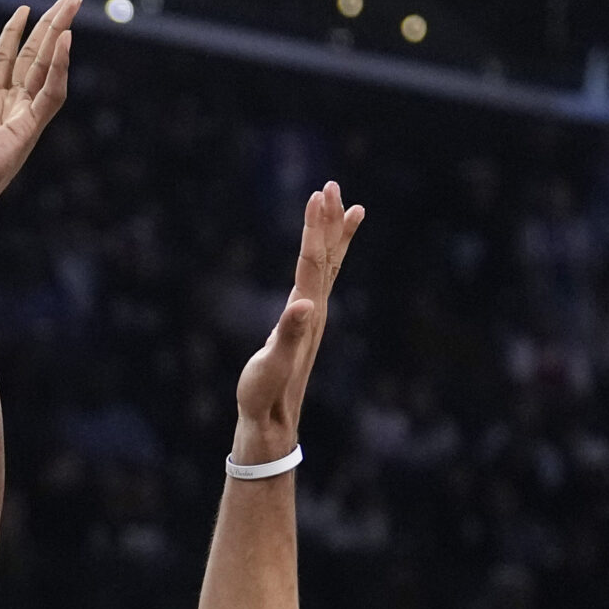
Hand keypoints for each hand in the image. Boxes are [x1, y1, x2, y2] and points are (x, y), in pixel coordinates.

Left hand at [0, 0, 79, 218]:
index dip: (13, 36)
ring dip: (59, 37)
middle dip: (49, 29)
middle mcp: (11, 112)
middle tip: (69, 1)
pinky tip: (66, 41)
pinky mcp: (28, 129)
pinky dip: (59, 68)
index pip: (6, 63)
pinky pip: (50, 94)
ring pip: (46, 70)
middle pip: (34, 61)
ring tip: (71, 8)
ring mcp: (22, 120)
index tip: (22, 10)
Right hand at [232, 182, 364, 464]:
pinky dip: (324, 259)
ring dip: (334, 236)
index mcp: (307, 315)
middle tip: (332, 186)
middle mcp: (315, 311)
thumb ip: (286, 336)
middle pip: (327, 257)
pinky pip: (319, 281)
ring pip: (329, 267)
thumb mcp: (269, 367)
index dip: (315, 228)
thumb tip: (302, 304)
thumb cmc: (263, 396)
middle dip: (330, 221)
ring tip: (345, 206)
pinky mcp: (304, 324)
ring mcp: (312, 317)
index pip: (313, 262)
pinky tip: (322, 254)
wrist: (271, 423)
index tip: (317, 195)